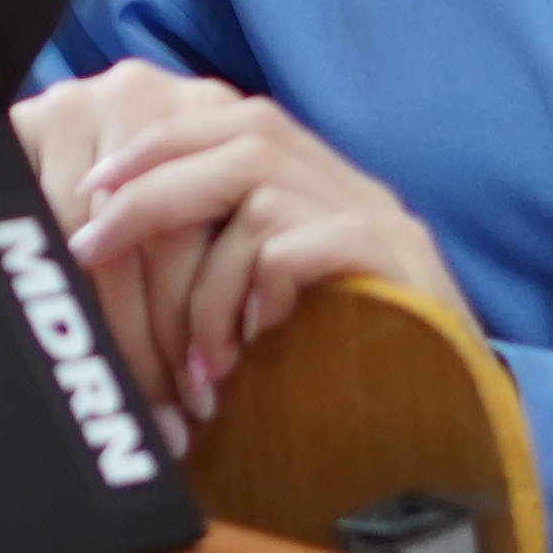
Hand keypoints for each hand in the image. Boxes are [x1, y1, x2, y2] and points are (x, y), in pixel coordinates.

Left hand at [13, 62, 458, 436]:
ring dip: (207, 278)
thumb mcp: (273, 309)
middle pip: (241, 139)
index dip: (158, 146)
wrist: (459, 431)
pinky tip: (258, 344)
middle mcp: (354, 189)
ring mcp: (382, 223)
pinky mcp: (398, 269)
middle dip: (152, 190)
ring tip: (197, 355)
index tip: (93, 190)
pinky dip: (262, 290)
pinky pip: (303, 245)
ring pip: (260, 196)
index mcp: (321, 185)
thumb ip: (221, 263)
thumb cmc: (350, 378)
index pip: (232, 120)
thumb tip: (118, 253)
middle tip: (94, 244)